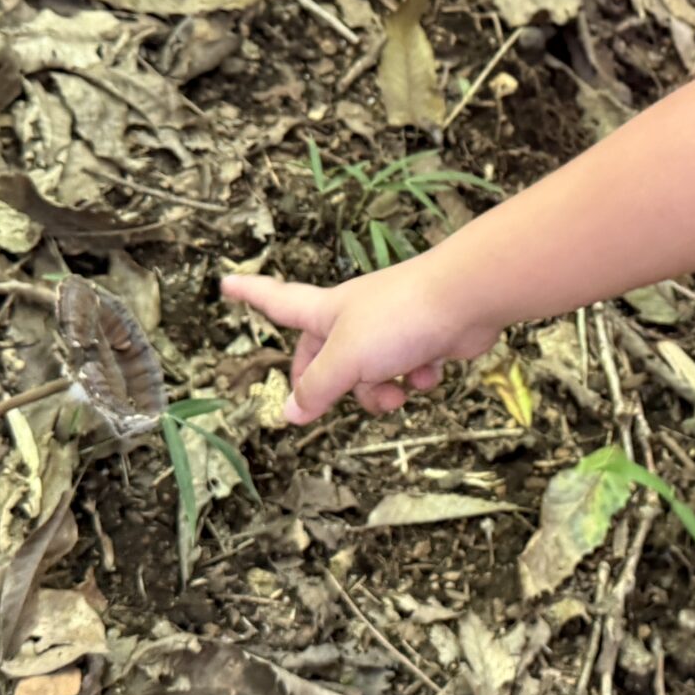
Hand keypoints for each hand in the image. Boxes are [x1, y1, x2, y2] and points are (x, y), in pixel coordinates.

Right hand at [219, 259, 503, 423]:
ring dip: (381, 393)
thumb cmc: (400, 318)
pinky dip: (416, 379)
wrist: (467, 299)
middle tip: (342, 398)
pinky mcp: (423, 338)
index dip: (251, 294)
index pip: (277, 301)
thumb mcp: (345, 360)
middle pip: (325, 359)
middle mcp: (355, 318)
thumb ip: (317, 388)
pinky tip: (429, 374)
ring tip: (397, 392)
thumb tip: (289, 413)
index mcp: (326, 313)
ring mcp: (390, 328)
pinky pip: (408, 371)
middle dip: (334, 387)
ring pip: (370, 375)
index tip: (227, 281)